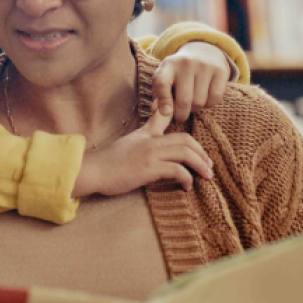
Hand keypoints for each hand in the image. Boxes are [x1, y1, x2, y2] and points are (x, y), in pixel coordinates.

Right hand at [71, 103, 212, 198]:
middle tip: (208, 164)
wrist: (94, 170)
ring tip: (206, 176)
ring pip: (186, 153)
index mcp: (146, 133)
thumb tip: (155, 154)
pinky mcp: (149, 168)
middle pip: (186, 139)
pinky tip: (187, 186)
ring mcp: (150, 153)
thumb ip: (142, 143)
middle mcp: (151, 140)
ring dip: (200, 165)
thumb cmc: (108, 163)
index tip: (192, 127)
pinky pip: (177, 170)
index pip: (165, 116)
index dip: (181, 116)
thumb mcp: (127, 146)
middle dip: (201, 152)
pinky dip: (187, 178)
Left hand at [153, 42, 233, 117]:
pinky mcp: (220, 70)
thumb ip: (159, 95)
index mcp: (168, 65)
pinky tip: (205, 99)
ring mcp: (204, 65)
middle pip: (184, 100)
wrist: (202, 51)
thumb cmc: (179, 72)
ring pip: (199, 102)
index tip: (166, 113)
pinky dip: (209, 104)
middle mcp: (186, 63)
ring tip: (192, 104)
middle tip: (180, 116)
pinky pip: (215, 98)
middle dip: (181, 114)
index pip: (162, 83)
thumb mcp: (166, 78)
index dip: (163, 100)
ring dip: (195, 109)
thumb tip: (156, 111)